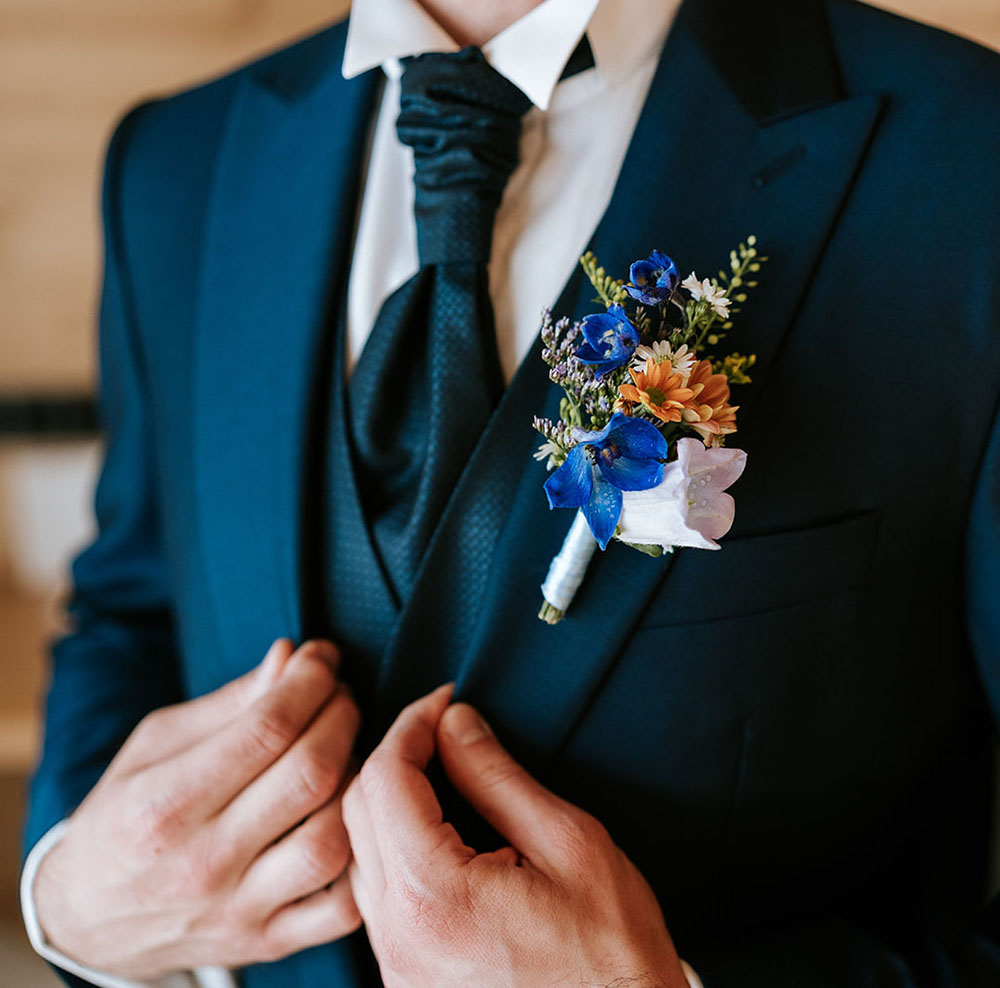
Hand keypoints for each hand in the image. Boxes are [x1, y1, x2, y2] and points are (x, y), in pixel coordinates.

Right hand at [33, 638, 362, 977]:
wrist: (87, 920)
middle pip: (310, 775)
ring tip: (345, 753)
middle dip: (341, 716)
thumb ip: (229, 702)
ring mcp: (239, 910)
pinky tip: (352, 818)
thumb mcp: (155, 745)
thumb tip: (290, 658)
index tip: (321, 659)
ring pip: (332, 840)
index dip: (309, 681)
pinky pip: (342, 909)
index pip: (267, 728)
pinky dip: (362, 857)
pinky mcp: (267, 943)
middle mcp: (203, 863)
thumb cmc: (125, 814)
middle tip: (340, 696)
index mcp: (163, 804)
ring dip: (355, 781)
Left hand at [343, 685, 688, 987]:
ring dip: (388, 798)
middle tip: (441, 726)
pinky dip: (393, 843)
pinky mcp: (405, 980)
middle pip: (357, 811)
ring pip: (358, 851)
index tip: (444, 702)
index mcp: (434, 898)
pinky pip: (376, 892)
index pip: (386, 779)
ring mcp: (396, 966)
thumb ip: (498, 777)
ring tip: (438, 767)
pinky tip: (435, 827)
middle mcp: (398, 937)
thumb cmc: (613, 954)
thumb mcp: (569, 845)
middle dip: (396, 753)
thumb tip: (456, 724)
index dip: (412, 724)